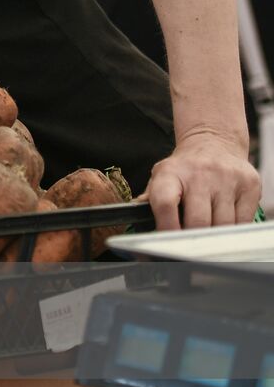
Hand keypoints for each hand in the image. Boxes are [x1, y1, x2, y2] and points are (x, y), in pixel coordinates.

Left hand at [146, 132, 261, 229]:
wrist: (213, 144)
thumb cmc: (184, 169)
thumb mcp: (161, 177)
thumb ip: (151, 197)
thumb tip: (137, 214)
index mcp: (171, 173)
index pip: (165, 203)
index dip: (166, 227)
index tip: (167, 240)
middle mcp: (200, 174)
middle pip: (197, 221)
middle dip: (192, 237)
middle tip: (189, 242)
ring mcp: (227, 178)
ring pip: (222, 225)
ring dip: (214, 235)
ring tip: (207, 231)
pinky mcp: (250, 185)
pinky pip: (244, 221)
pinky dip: (233, 229)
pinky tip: (224, 223)